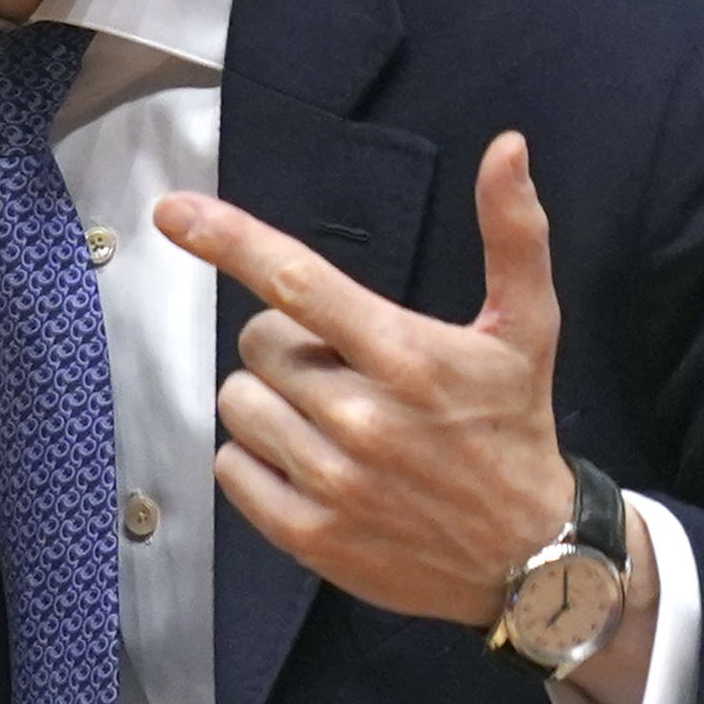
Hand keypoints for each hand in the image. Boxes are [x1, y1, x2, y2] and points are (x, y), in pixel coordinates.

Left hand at [159, 131, 641, 694]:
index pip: (298, 280)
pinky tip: (309, 463)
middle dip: (289, 347)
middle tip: (345, 371)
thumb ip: (513, 234)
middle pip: (257, 343)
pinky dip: (255, 459)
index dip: (228, 239)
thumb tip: (506, 147)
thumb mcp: (527, 328)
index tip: (173, 210)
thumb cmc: (514, 429)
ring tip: (330, 420)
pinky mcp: (307, 532)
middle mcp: (363, 416)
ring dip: (270, 402)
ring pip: (238, 402)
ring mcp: (331, 478)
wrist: (529, 556)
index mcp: (408, 355)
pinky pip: (230, 467)